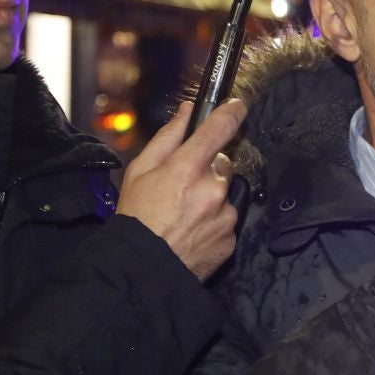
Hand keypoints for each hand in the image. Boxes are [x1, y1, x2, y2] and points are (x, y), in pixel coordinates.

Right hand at [118, 100, 246, 280]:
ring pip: (226, 193)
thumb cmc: (137, 217)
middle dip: (208, 169)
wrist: (143, 269)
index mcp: (187, 169)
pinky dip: (214, 221)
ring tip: (185, 213)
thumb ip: (168, 137)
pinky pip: (228, 219)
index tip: (237, 105)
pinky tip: (193, 230)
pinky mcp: (231, 238)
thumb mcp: (140, 171)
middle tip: (183, 186)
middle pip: (223, 164)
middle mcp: (213, 190)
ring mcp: (225, 216)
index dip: (231, 112)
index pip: (219, 129)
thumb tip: (187, 111)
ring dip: (212, 197)